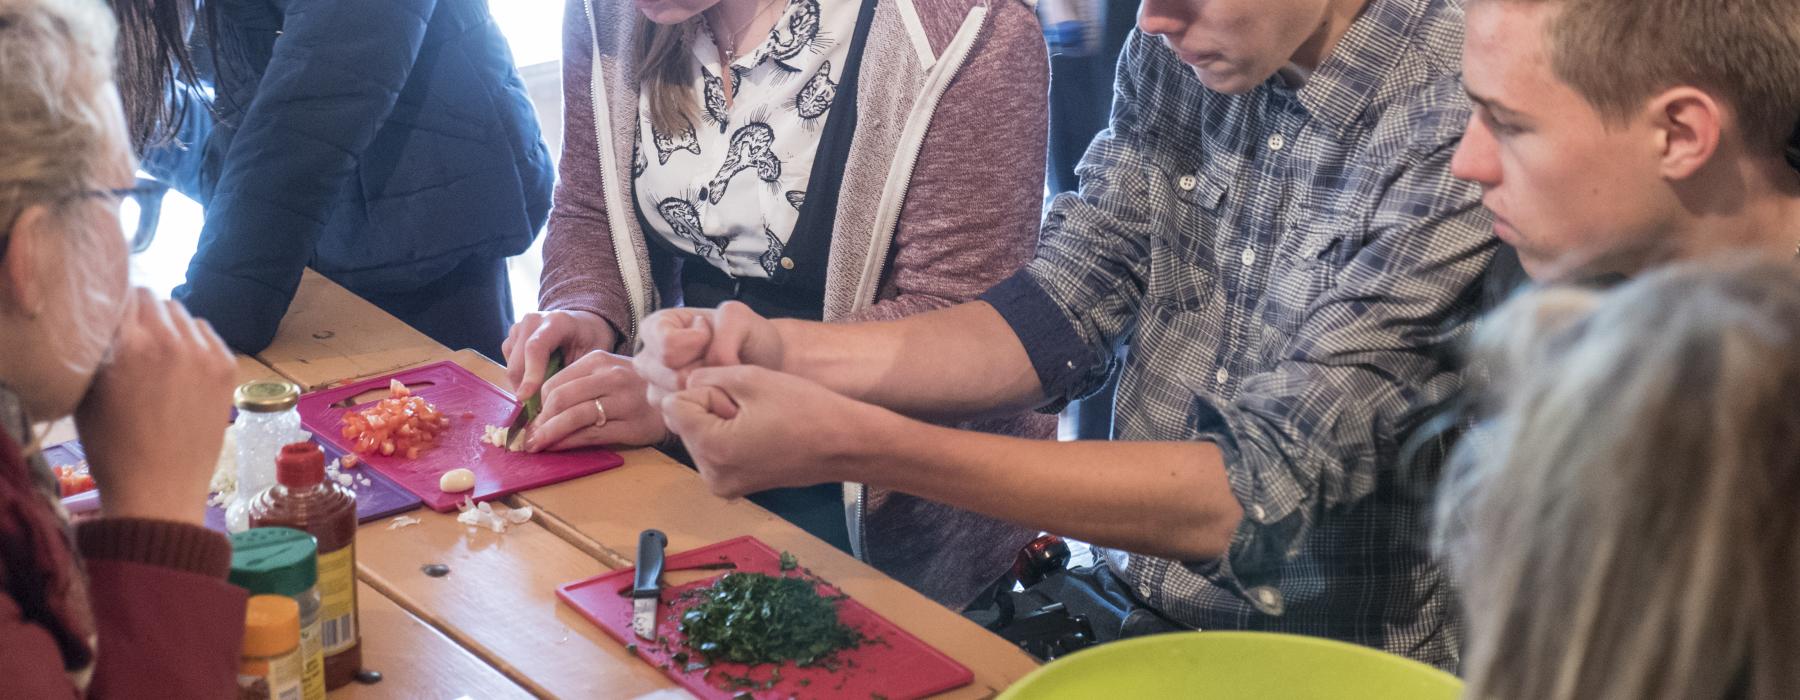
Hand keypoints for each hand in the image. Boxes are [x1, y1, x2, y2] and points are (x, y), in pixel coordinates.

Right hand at [75, 288, 235, 525]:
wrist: (159, 490)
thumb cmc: (113, 447)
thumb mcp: (87, 391)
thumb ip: (98, 347)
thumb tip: (110, 319)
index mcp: (128, 343)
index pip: (122, 294)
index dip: (114, 306)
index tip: (112, 320)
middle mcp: (170, 340)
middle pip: (153, 299)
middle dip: (141, 313)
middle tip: (135, 338)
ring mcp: (204, 353)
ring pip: (183, 313)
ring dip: (169, 325)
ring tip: (159, 353)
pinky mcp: (227, 366)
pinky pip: (208, 333)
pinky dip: (194, 340)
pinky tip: (183, 364)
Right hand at [503, 310, 617, 400]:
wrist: (582, 324)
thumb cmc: (590, 340)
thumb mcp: (592, 356)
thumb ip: (573, 375)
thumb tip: (554, 404)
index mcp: (556, 322)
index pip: (535, 347)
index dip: (530, 374)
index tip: (526, 398)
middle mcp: (532, 321)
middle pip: (518, 361)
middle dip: (526, 388)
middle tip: (540, 409)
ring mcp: (519, 328)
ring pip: (511, 366)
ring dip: (523, 385)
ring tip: (543, 393)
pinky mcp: (511, 337)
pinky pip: (508, 364)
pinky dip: (520, 378)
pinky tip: (537, 380)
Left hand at [525, 350, 667, 451]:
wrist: (680, 397)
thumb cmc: (635, 389)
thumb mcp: (607, 375)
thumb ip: (578, 386)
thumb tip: (539, 412)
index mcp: (600, 360)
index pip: (555, 383)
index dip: (537, 405)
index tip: (530, 420)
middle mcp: (611, 377)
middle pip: (561, 399)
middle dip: (538, 422)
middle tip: (527, 438)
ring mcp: (623, 401)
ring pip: (574, 417)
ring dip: (548, 434)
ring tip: (535, 446)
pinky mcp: (632, 425)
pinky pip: (591, 434)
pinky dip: (568, 442)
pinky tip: (557, 447)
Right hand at [634, 301, 782, 405]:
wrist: (762, 363)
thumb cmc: (746, 336)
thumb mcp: (738, 318)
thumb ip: (722, 334)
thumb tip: (712, 365)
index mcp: (657, 326)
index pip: (668, 345)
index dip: (697, 343)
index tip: (711, 335)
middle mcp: (648, 359)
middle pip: (672, 377)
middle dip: (705, 372)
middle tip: (721, 361)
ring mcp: (656, 389)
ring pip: (679, 400)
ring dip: (708, 391)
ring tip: (720, 377)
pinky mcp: (668, 414)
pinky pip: (684, 419)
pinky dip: (708, 408)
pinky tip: (718, 395)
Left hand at [660, 365, 877, 498]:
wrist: (845, 444)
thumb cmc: (807, 409)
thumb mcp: (751, 378)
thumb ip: (706, 376)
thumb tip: (684, 385)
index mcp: (713, 449)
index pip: (674, 405)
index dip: (705, 391)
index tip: (740, 398)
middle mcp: (712, 475)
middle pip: (684, 423)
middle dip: (710, 408)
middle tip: (753, 409)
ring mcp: (723, 485)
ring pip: (698, 435)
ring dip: (719, 421)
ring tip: (760, 421)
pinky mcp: (734, 486)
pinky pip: (714, 451)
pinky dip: (729, 437)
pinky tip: (761, 433)